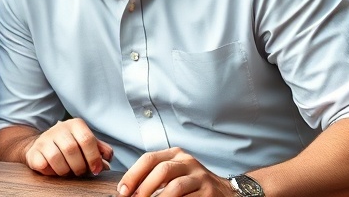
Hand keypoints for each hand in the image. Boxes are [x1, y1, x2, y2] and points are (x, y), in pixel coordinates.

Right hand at [24, 118, 113, 176]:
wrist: (43, 146)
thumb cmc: (70, 146)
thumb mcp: (86, 145)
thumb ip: (100, 151)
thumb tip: (107, 162)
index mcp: (75, 125)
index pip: (86, 139)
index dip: (93, 157)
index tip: (96, 169)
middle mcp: (59, 128)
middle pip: (71, 149)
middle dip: (79, 166)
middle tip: (80, 172)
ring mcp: (44, 139)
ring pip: (56, 157)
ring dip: (65, 171)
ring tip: (67, 171)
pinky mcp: (34, 151)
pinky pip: (43, 164)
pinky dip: (51, 172)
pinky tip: (54, 170)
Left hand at [117, 147, 231, 195]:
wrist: (225, 191)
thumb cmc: (191, 183)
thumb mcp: (174, 173)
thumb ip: (154, 176)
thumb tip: (127, 190)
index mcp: (175, 154)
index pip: (149, 159)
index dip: (133, 175)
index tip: (122, 191)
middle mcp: (188, 162)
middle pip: (161, 170)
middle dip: (144, 188)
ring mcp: (200, 177)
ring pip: (175, 187)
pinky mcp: (209, 193)